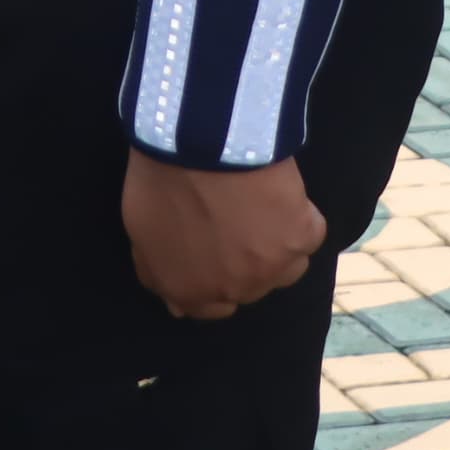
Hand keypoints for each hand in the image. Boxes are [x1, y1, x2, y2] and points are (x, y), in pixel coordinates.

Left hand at [123, 150, 326, 318]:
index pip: (208, 308)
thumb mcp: (140, 230)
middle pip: (249, 288)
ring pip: (286, 269)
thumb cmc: (161, 180)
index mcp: (189, 292)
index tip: (214, 251)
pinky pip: (309, 234)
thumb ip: (156, 270)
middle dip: (243, 263)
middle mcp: (234, 291)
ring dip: (278, 247)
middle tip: (237, 222)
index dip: (212, 278)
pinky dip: (301, 216)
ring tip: (264, 209)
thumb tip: (173, 301)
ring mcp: (271, 268)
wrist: (200, 141)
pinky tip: (283, 193)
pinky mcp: (301, 238)